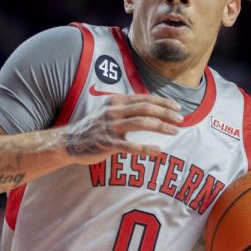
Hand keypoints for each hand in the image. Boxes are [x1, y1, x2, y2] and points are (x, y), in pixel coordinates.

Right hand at [62, 94, 182, 163]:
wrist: (69, 142)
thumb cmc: (94, 128)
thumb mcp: (109, 111)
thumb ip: (127, 108)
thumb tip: (151, 106)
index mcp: (116, 101)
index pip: (145, 98)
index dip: (163, 102)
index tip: (177, 107)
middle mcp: (114, 111)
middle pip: (146, 108)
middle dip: (166, 113)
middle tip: (181, 119)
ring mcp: (110, 128)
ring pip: (141, 123)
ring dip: (160, 126)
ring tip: (174, 131)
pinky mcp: (107, 144)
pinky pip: (130, 146)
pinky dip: (145, 148)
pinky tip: (158, 151)